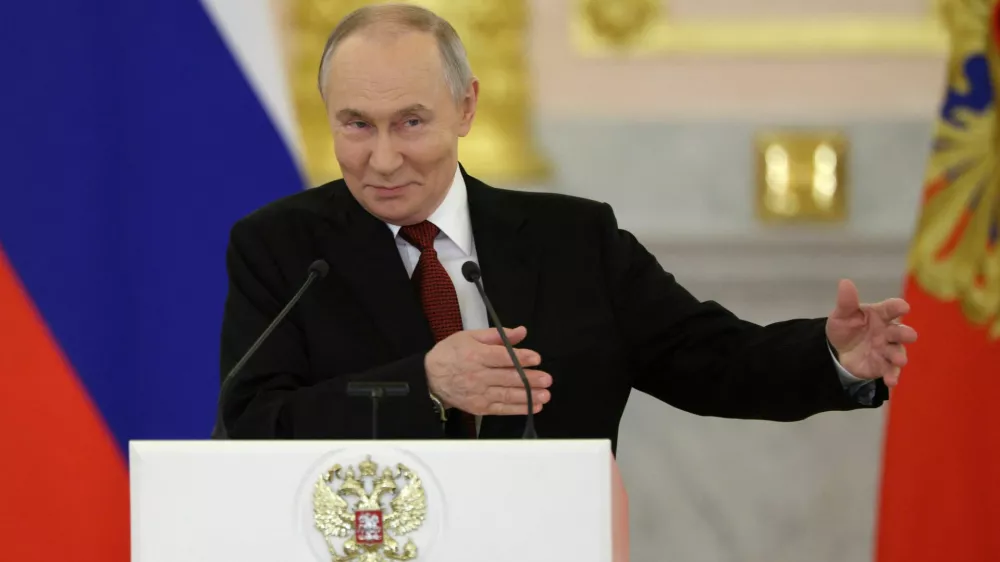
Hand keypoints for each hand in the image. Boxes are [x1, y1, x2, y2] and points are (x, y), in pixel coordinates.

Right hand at [424, 326, 551, 414]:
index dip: (521, 358)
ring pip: (507, 395)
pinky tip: (534, 407)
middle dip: (530, 379)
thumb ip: (497, 335)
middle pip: (508, 378)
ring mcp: (479, 394)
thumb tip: (522, 332)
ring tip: (545, 395)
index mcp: (476, 355)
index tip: (537, 358)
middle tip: (547, 379)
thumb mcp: (470, 336)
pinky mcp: (479, 408)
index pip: (502, 357)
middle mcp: (478, 376)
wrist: (429, 378)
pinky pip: (502, 409)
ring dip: (528, 396)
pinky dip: (518, 409)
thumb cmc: (451, 353)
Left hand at [826, 279, 917, 386]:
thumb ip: (846, 302)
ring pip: (897, 352)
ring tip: (900, 360)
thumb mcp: (842, 314)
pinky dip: (892, 375)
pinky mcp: (883, 365)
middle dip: (905, 333)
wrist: (839, 350)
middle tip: (910, 335)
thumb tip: (845, 282)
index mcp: (880, 314)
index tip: (903, 307)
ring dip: (899, 356)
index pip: (891, 308)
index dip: (897, 307)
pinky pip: (890, 370)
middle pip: (899, 331)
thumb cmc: (846, 327)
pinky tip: (891, 381)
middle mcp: (888, 331)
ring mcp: (887, 349)